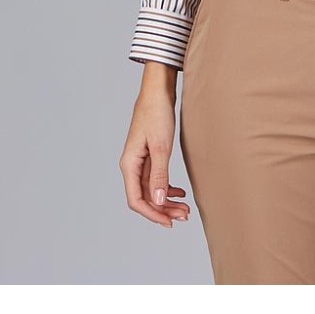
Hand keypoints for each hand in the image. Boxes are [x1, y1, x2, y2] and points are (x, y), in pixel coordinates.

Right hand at [119, 72, 190, 227]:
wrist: (158, 90)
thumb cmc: (157, 113)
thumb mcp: (161, 146)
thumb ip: (159, 175)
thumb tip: (158, 201)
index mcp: (129, 164)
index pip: (136, 200)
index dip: (153, 214)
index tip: (170, 222)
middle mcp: (132, 165)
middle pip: (145, 197)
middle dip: (163, 210)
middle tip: (185, 216)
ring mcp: (140, 160)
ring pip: (151, 189)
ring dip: (167, 200)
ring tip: (185, 207)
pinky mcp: (149, 154)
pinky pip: (155, 178)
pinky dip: (167, 187)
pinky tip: (180, 191)